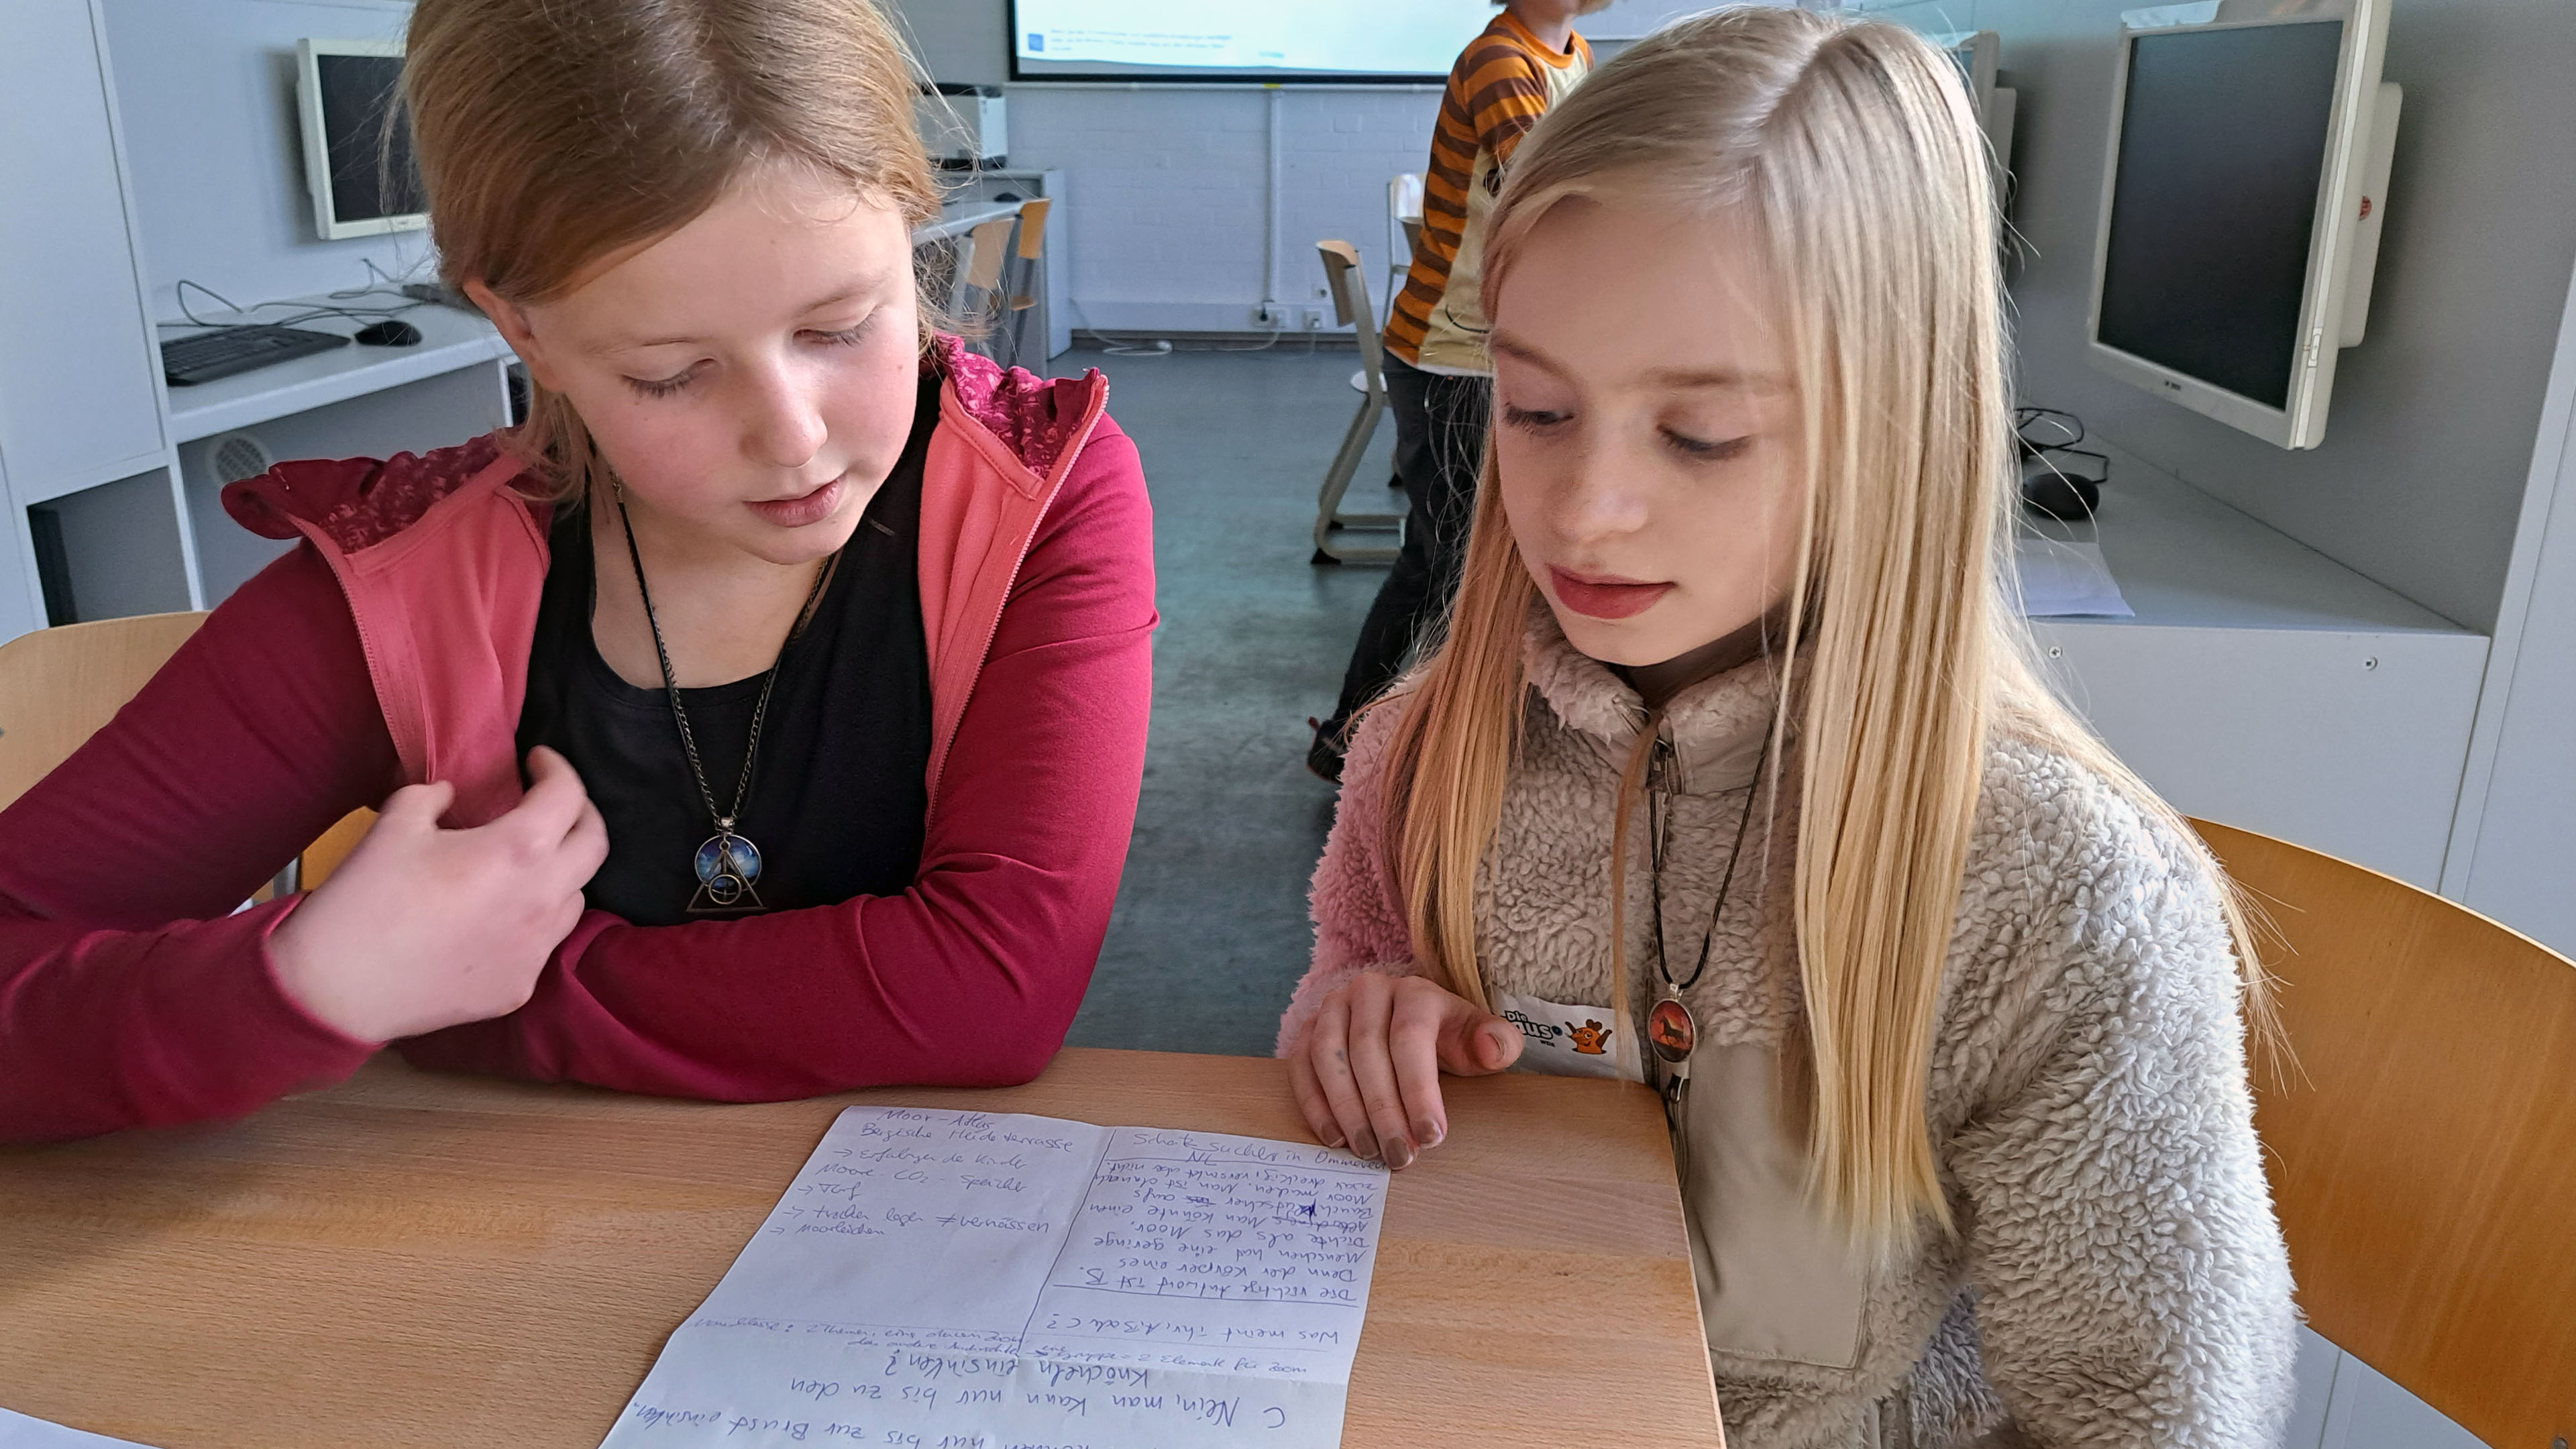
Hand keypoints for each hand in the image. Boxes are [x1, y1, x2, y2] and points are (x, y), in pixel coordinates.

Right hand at [269, 747, 608, 1042]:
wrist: (336, 989)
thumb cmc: (365, 899)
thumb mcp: (395, 824)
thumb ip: (433, 796)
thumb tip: (453, 796)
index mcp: (519, 851)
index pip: (568, 796)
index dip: (558, 768)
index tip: (537, 759)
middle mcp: (543, 901)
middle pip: (595, 846)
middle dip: (581, 813)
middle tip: (552, 802)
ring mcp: (536, 950)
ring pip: (574, 899)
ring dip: (561, 871)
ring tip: (527, 862)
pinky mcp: (519, 988)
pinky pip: (542, 944)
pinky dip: (531, 921)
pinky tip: (498, 917)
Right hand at [1287, 972, 1522, 1169]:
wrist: (1407, 1020)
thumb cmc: (1446, 1037)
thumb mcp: (1478, 1039)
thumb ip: (1497, 1044)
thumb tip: (1493, 1050)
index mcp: (1415, 992)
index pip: (1411, 1038)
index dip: (1419, 1090)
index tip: (1431, 1136)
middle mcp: (1368, 991)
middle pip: (1367, 1051)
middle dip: (1383, 1111)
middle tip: (1399, 1156)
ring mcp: (1332, 1007)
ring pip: (1329, 1057)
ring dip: (1346, 1110)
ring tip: (1368, 1151)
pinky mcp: (1308, 1029)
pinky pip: (1300, 1065)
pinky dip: (1314, 1104)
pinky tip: (1335, 1137)